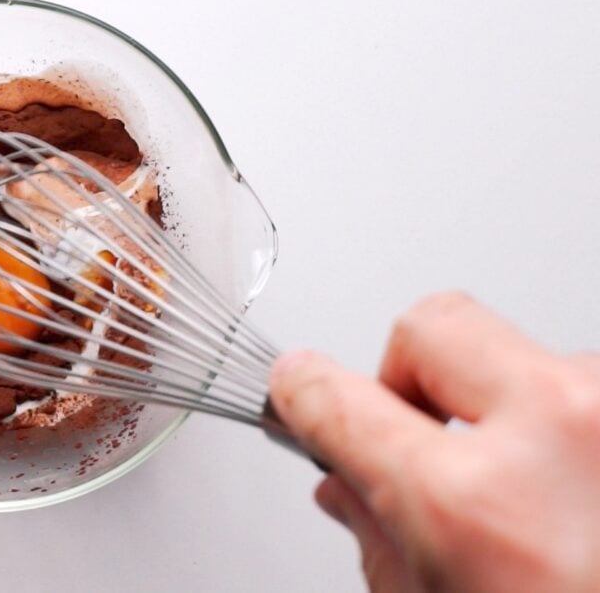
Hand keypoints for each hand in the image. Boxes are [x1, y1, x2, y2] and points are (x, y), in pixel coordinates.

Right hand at [270, 292, 599, 592]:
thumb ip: (384, 544)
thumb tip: (350, 485)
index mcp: (474, 504)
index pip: (334, 396)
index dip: (302, 394)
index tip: (299, 391)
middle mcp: (561, 430)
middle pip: (432, 325)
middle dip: (408, 373)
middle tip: (420, 431)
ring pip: (535, 358)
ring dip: (519, 415)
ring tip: (546, 499)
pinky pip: (599, 392)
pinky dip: (582, 435)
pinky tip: (591, 499)